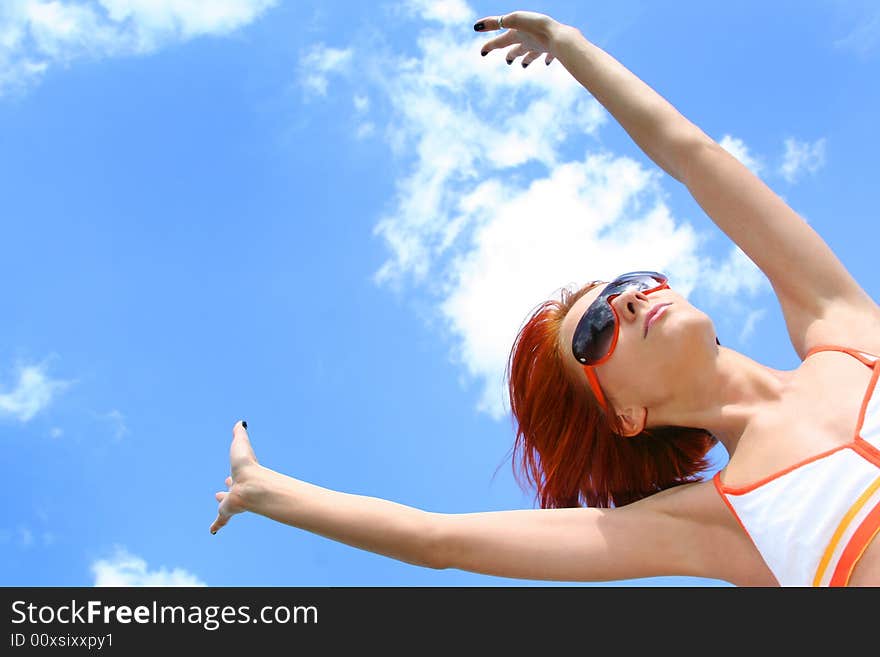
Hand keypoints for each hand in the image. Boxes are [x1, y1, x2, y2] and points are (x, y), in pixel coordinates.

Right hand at [210, 420, 260, 534]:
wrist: (251, 485)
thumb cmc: (247, 465)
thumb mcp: (241, 444)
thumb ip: (240, 434)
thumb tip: (241, 422)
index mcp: (240, 475)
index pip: (234, 476)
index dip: (231, 477)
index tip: (227, 477)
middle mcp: (237, 489)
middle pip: (230, 491)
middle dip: (226, 491)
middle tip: (220, 493)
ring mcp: (233, 501)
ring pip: (226, 505)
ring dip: (222, 505)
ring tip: (219, 503)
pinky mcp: (227, 511)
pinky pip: (221, 520)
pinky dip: (216, 525)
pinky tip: (213, 531)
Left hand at [473, 11, 566, 66]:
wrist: (559, 39)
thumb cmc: (537, 27)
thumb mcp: (514, 20)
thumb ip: (496, 22)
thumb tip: (476, 26)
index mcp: (517, 37)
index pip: (499, 42)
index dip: (489, 46)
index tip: (481, 52)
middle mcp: (528, 44)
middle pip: (517, 51)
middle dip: (511, 55)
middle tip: (507, 61)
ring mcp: (541, 47)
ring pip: (532, 54)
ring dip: (527, 59)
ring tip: (523, 65)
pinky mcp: (553, 49)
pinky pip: (549, 55)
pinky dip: (547, 58)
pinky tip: (547, 62)